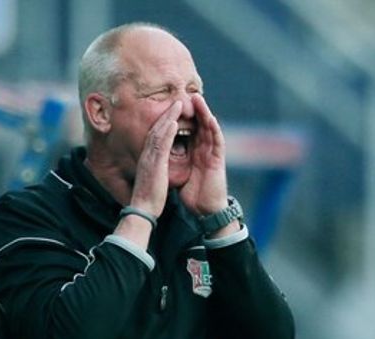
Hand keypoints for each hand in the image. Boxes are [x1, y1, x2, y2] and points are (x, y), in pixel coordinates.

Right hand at [128, 99, 182, 217]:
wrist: (142, 210)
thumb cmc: (148, 199)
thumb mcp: (151, 181)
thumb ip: (154, 172)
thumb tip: (156, 170)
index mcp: (147, 160)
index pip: (154, 137)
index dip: (163, 124)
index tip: (171, 114)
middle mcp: (146, 156)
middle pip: (156, 130)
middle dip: (166, 115)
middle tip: (175, 102)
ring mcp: (149, 159)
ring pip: (158, 133)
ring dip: (168, 118)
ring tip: (177, 105)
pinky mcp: (154, 164)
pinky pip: (161, 144)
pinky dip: (167, 132)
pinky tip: (174, 122)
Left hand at [179, 94, 228, 214]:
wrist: (204, 208)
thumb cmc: (192, 193)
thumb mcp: (176, 173)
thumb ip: (170, 163)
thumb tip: (156, 158)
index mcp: (192, 151)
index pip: (186, 129)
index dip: (179, 117)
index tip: (171, 104)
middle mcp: (203, 149)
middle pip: (198, 124)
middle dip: (193, 109)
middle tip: (185, 94)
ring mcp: (211, 152)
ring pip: (209, 128)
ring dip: (204, 112)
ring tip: (198, 98)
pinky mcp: (218, 159)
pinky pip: (217, 140)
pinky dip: (214, 128)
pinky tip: (210, 118)